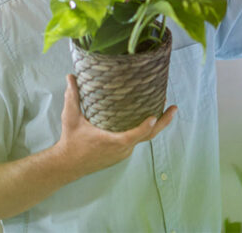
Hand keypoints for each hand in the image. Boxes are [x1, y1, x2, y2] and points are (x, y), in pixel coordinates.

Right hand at [53, 74, 175, 179]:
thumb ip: (72, 96)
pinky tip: (147, 116)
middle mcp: (122, 149)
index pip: (134, 135)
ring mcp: (123, 153)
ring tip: (163, 106)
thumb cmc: (71, 141)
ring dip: (155, 124)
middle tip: (173, 107)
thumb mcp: (70, 118)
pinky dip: (145, 130)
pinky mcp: (122, 154)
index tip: (154, 117)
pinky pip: (137, 141)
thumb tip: (70, 76)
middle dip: (163, 122)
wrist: (68, 165)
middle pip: (148, 136)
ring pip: (144, 138)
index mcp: (113, 141)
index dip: (145, 126)